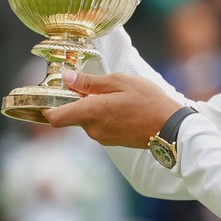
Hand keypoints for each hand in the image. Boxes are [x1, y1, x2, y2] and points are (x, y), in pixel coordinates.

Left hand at [44, 71, 183, 147]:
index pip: (54, 118)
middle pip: (73, 116)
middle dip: (79, 101)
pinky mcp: (113, 142)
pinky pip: (100, 126)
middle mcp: (92, 130)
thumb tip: (66, 78)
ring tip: (117, 96)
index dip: (49, 107)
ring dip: (95, 108)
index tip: (54, 94)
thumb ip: (89, 82)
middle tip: (96, 85)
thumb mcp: (119, 82)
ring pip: (88, 120)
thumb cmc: (148, 101)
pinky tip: (123, 107)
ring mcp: (103, 138)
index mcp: (90, 113)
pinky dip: (105, 116)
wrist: (171, 128)